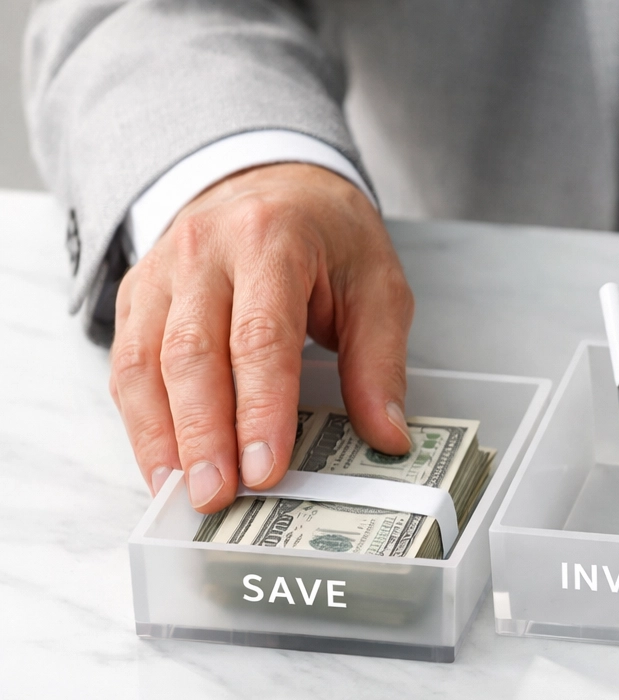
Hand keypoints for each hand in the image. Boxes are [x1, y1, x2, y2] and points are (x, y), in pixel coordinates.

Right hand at [111, 162, 413, 511]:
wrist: (270, 179)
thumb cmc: (328, 236)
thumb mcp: (377, 285)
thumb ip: (380, 363)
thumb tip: (387, 437)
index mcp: (269, 242)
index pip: (260, 337)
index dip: (260, 410)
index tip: (265, 469)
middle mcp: (202, 253)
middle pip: (191, 354)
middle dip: (202, 435)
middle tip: (217, 496)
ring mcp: (160, 274)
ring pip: (144, 362)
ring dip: (160, 437)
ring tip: (181, 494)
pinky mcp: (137, 297)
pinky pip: (126, 365)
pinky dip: (141, 421)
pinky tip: (162, 465)